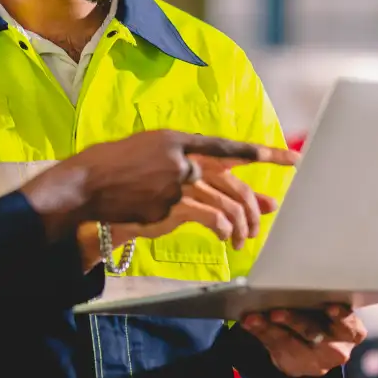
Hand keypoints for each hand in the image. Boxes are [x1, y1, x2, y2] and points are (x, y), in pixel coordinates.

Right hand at [23, 130, 296, 249]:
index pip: (229, 147)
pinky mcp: (170, 207)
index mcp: (179, 140)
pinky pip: (209, 219)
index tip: (290, 158)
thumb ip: (186, 162)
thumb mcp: (153, 152)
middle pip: (234, 180)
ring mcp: (177, 183)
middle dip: (257, 199)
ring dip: (241, 223)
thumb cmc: (119, 167)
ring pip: (225, 203)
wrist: (87, 184)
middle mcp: (182, 159)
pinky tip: (225, 237)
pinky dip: (222, 228)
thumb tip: (218, 173)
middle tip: (272, 212)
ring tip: (243, 237)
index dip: (262, 153)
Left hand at [240, 304, 366, 377]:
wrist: (316, 348)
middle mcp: (337, 350)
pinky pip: (274, 348)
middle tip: (276, 312)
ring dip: (269, 329)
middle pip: (315, 334)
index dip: (341, 317)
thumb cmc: (325, 317)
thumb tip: (304, 272)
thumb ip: (322, 296)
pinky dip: (260, 333)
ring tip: (254, 318)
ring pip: (290, 344)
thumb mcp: (331, 310)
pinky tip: (250, 323)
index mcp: (351, 331)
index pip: (349, 325)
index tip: (331, 308)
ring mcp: (314, 361)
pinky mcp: (294, 365)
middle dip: (295, 322)